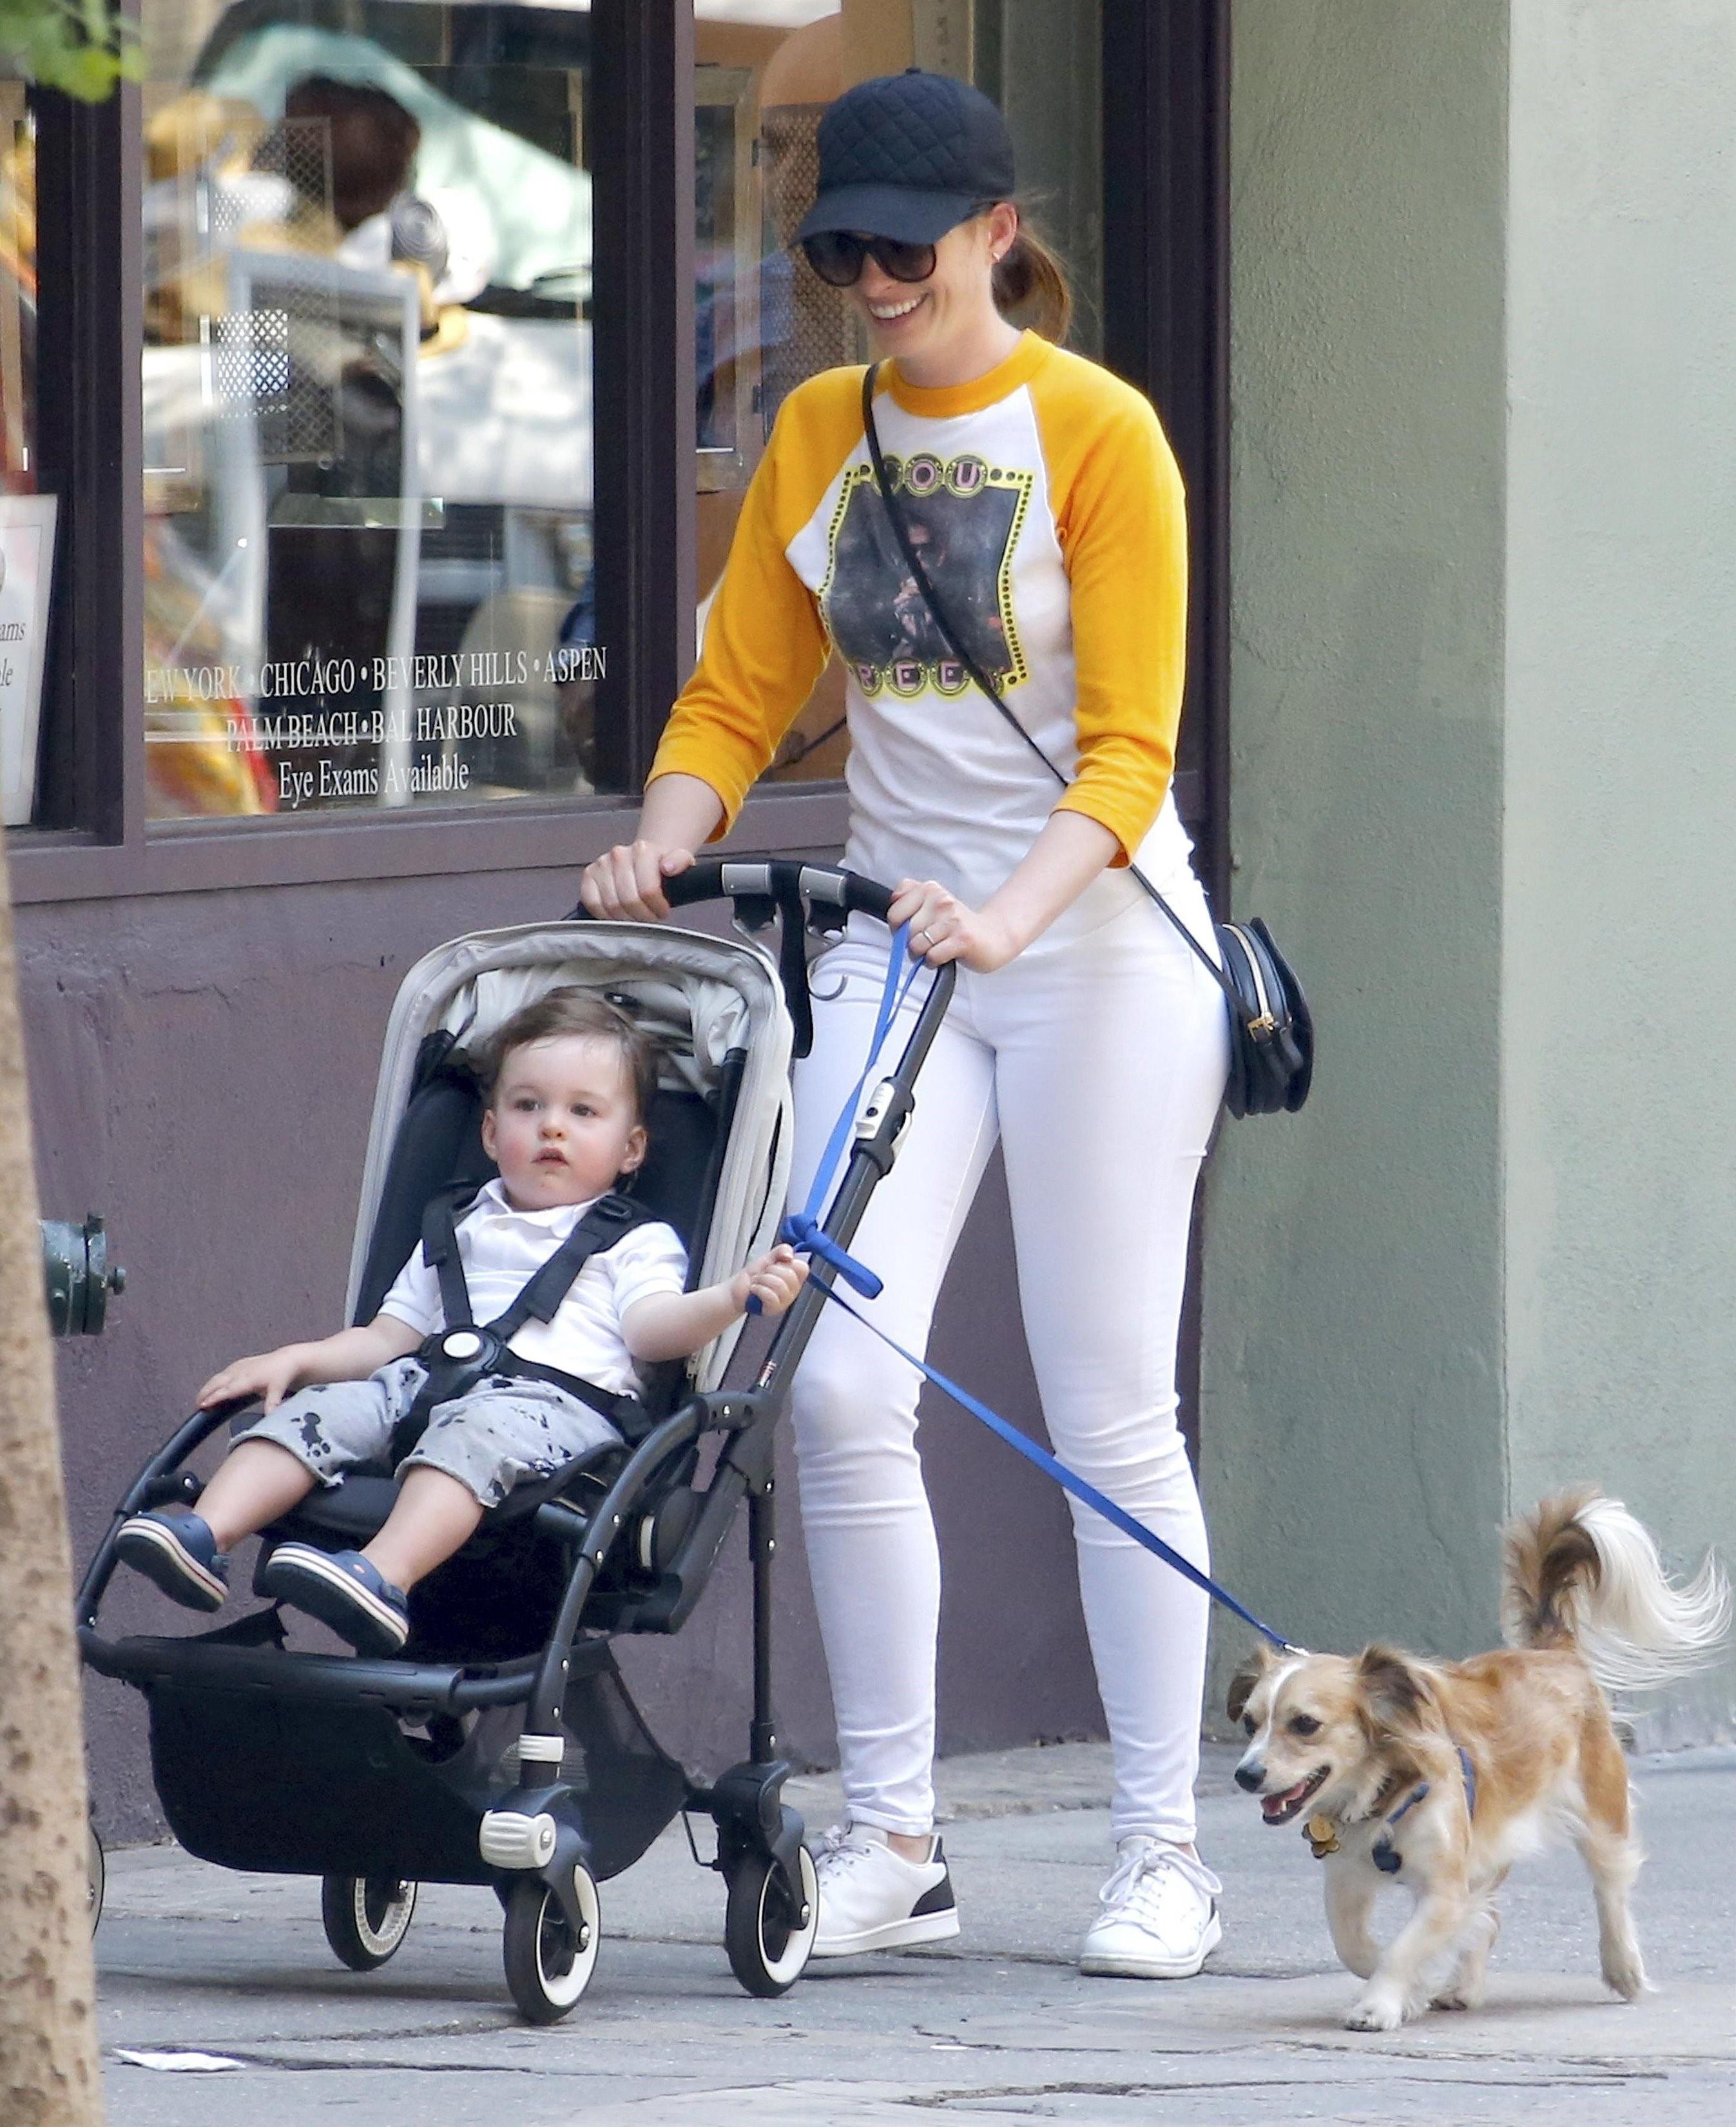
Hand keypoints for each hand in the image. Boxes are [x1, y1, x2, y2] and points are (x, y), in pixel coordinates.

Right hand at [197, 1347, 303, 1412]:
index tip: (203, 1404)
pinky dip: (214, 1382)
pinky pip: (222, 1374)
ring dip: (207, 1388)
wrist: (288, 1359)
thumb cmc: (282, 1374)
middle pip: (218, 1382)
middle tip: (197, 1406)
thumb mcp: (279, 1390)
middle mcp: (241, 1371)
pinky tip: (210, 1389)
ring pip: (218, 1378)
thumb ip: (273, 1403)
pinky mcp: (238, 1365)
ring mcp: (238, 1367)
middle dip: (205, 1393)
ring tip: (199, 1401)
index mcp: (249, 1378)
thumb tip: (270, 1417)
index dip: (214, 1397)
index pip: (228, 1389)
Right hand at [579, 840, 694, 922]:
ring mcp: (602, 864)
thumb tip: (668, 868)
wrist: (645, 858)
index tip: (663, 912)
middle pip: (629, 900)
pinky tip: (618, 915)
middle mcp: (619, 854)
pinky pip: (592, 903)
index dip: (657, 908)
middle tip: (650, 918)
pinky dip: (605, 915)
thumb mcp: (682, 862)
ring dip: (626, 918)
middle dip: (642, 916)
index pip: (648, 890)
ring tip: (636, 917)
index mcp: (643, 850)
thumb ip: (681, 862)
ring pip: (611, 905)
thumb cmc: (662, 867)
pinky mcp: (589, 874)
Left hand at [732, 1244, 807, 1318]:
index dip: (790, 1263)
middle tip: (764, 1274)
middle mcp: (792, 1290)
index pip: (803, 1268)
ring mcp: (784, 1301)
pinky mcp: (774, 1309)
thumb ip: (782, 1250)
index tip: (778, 1263)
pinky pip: (770, 1296)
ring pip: (779, 1285)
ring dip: (762, 1279)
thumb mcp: (769, 1257)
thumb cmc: (755, 1275)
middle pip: (790, 1275)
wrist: (739, 1288)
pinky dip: (758, 1289)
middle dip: (771, 1270)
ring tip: (757, 1281)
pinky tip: (754, 1289)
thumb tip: (789, 1256)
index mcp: (795, 1277)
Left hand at [887, 878, 1021, 971]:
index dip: (896, 927)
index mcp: (930, 889)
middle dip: (909, 943)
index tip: (909, 930)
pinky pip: (932, 956)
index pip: (894, 910)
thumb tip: (892, 904)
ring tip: (935, 950)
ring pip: (916, 945)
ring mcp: (952, 919)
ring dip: (921, 955)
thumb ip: (909, 898)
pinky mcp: (962, 939)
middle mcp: (941, 900)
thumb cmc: (957, 925)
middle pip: (904, 931)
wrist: (993, 936)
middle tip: (926, 943)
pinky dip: (933, 962)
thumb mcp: (932, 904)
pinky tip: (943, 957)